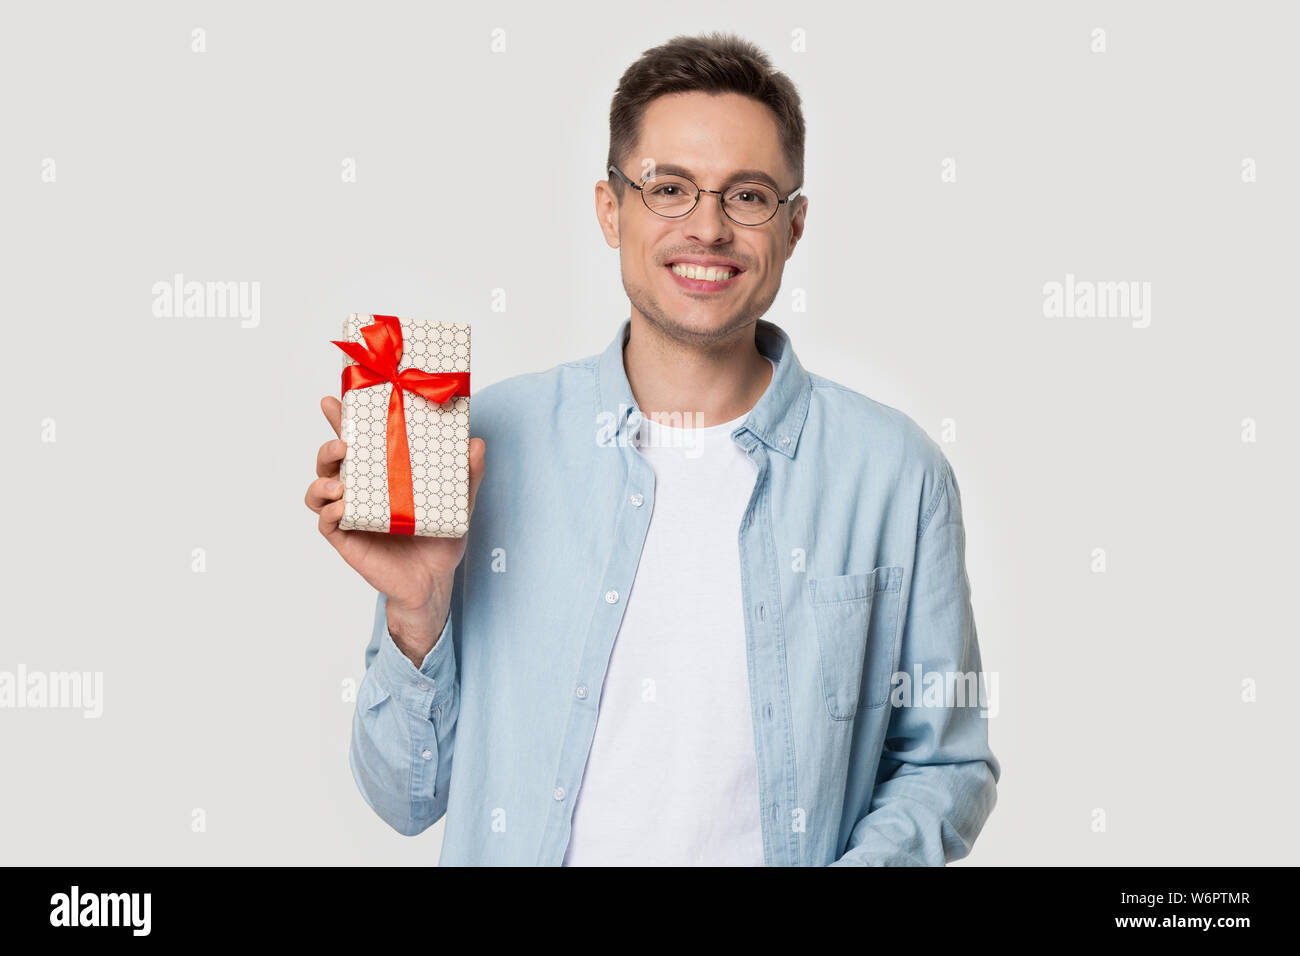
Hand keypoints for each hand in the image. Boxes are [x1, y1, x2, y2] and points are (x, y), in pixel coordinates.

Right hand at [305, 395, 485, 662]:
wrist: (435, 581)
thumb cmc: (441, 538)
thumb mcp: (459, 503)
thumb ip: (468, 475)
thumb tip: (477, 443)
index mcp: (381, 473)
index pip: (357, 440)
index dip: (342, 418)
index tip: (334, 399)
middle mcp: (360, 490)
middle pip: (330, 460)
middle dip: (328, 446)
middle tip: (343, 443)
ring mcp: (350, 514)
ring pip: (318, 489)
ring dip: (323, 479)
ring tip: (341, 481)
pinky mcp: (346, 539)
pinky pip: (326, 522)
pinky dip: (330, 512)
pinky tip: (344, 507)